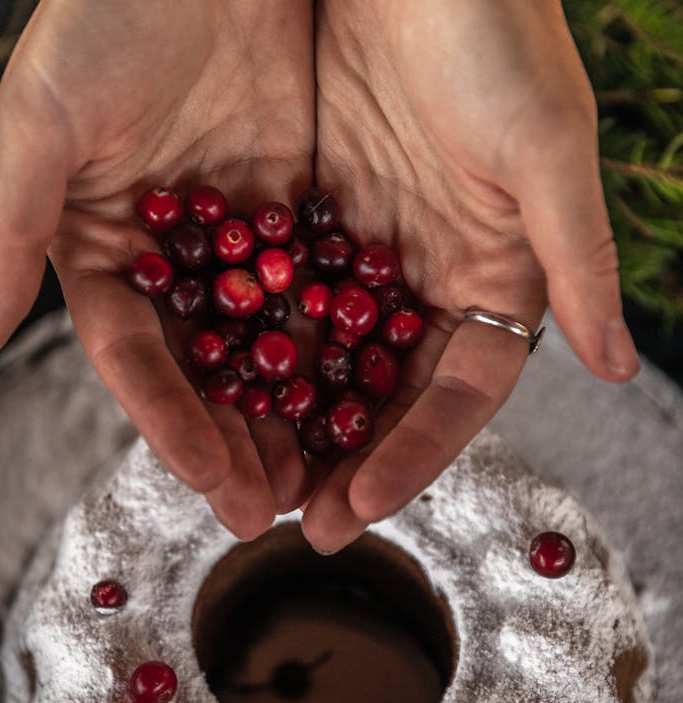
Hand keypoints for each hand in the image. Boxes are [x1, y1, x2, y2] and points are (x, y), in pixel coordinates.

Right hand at [0, 0, 314, 540]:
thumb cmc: (107, 6)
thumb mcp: (42, 117)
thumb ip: (8, 232)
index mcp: (102, 250)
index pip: (136, 360)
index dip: (171, 424)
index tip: (212, 483)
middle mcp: (171, 261)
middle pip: (206, 373)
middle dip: (238, 444)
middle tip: (272, 510)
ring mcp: (239, 242)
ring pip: (269, 348)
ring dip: (293, 418)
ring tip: (324, 480)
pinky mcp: (299, 212)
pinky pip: (326, 292)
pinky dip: (344, 350)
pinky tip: (368, 402)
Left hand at [303, 0, 638, 552]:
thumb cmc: (491, 27)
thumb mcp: (542, 147)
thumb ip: (574, 261)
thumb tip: (622, 367)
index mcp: (493, 275)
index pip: (458, 394)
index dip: (415, 455)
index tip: (361, 507)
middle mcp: (429, 275)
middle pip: (387, 394)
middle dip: (344, 461)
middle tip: (298, 521)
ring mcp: (366, 251)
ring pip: (327, 359)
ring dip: (292, 421)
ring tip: (249, 479)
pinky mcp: (307, 214)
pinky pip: (275, 297)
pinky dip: (249, 346)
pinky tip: (213, 392)